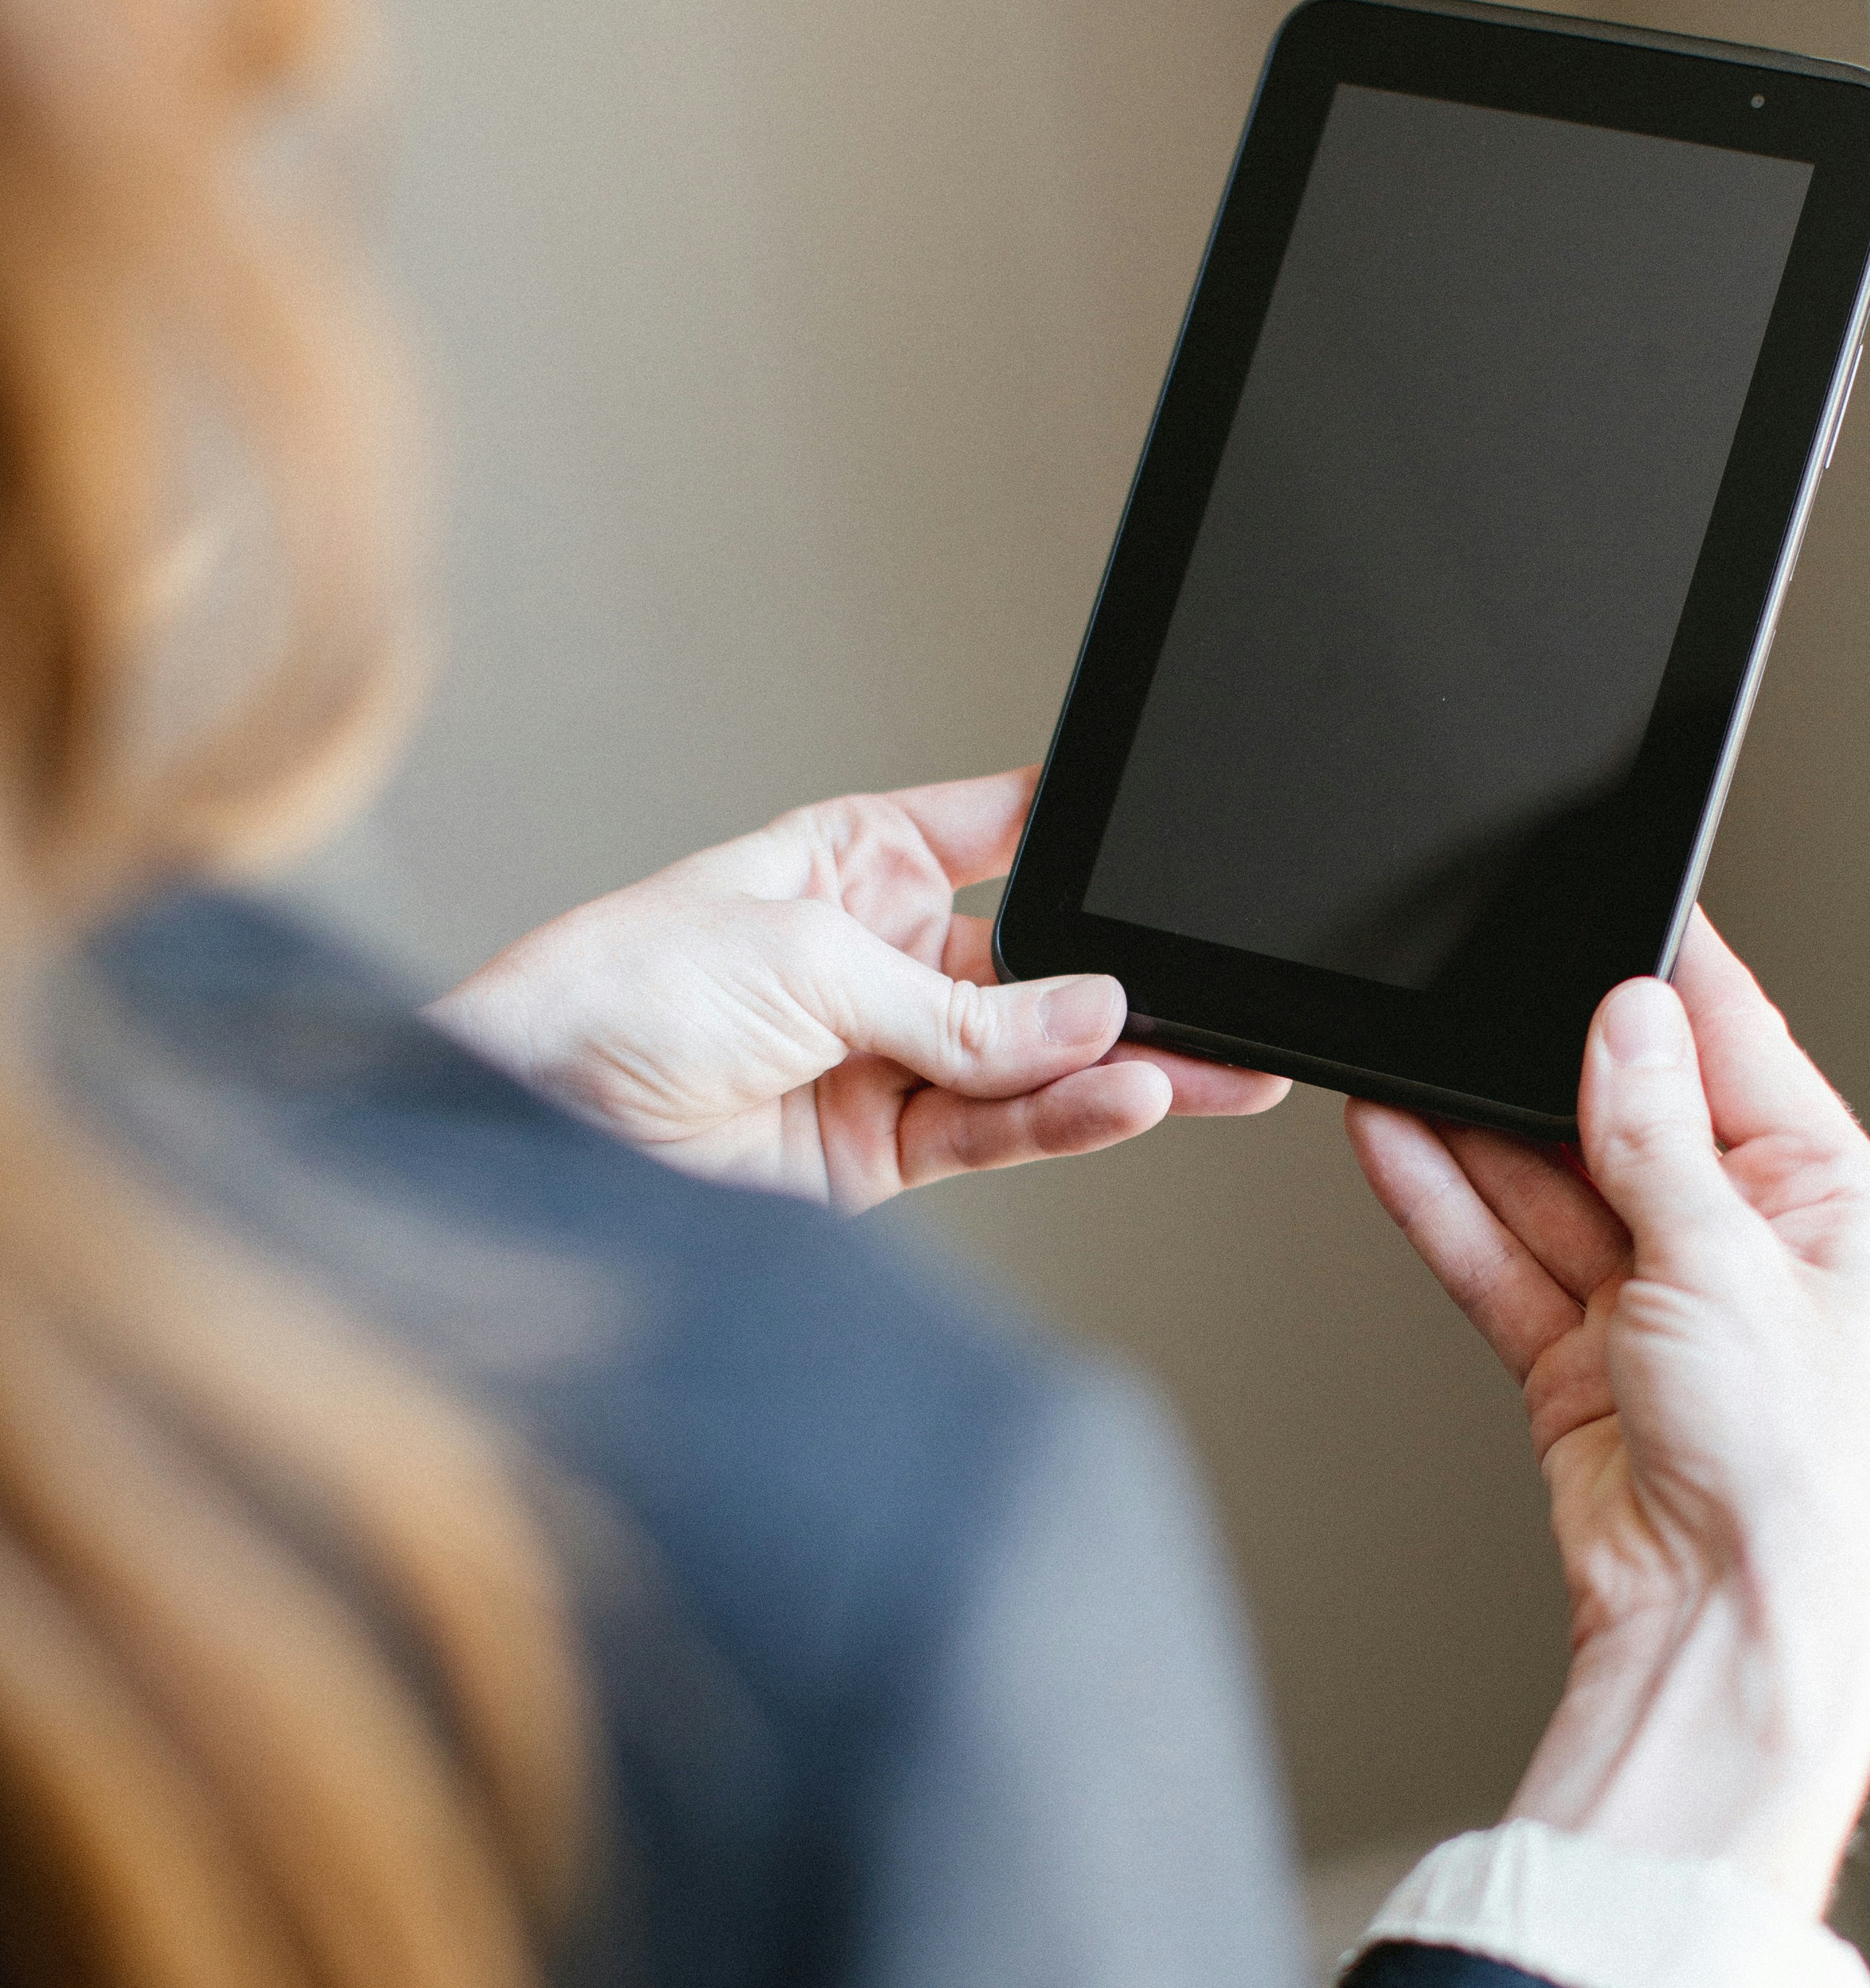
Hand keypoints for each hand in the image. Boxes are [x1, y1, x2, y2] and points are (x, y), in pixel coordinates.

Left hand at [430, 768, 1286, 1209]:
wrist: (529, 1117)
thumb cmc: (621, 990)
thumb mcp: (805, 959)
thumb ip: (960, 1003)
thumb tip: (1092, 1013)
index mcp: (859, 860)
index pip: (1007, 835)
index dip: (1085, 841)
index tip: (1169, 851)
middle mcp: (884, 957)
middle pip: (1037, 967)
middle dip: (1123, 981)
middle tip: (1222, 993)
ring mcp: (887, 1057)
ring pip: (1030, 1061)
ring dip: (1117, 1065)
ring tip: (1205, 1063)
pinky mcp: (879, 1153)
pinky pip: (993, 1132)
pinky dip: (1062, 1119)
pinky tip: (1125, 1095)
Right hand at [1346, 917, 1869, 1914]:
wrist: (1723, 1641)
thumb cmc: (1789, 1485)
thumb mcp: (1729, 1271)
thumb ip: (1660, 1141)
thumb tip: (1632, 1023)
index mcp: (1837, 1212)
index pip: (1745, 1057)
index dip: (1673, 982)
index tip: (1615, 903)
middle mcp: (1754, 1256)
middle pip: (1635, 1120)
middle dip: (1550, 1064)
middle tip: (1476, 991)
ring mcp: (1664, 1312)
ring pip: (1555, 1191)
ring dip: (1481, 1132)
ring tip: (1405, 1058)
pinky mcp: (1585, 1367)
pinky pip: (1509, 1264)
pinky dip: (1451, 1211)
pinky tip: (1397, 1145)